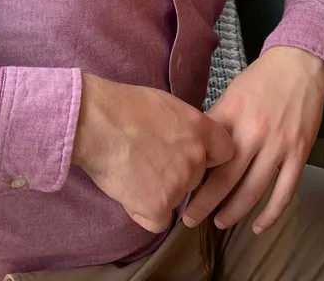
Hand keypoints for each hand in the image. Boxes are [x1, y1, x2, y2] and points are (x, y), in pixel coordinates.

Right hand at [73, 74, 233, 232]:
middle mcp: (195, 158)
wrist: (97, 123)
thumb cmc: (124, 106)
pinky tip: (130, 192)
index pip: (225, 152)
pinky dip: (145, 212)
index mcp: (200, 129)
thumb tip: (187, 137)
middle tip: (151, 163)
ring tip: (134, 173)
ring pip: (177, 198)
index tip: (192, 156)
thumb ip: (185, 126)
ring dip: (160, 193)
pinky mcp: (158, 207)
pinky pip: (159, 220)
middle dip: (179, 174)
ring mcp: (178, 184)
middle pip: (197, 177)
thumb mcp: (166, 104)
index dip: (209, 156)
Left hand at [182, 46, 323, 234]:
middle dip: (204, 204)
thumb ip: (216, 121)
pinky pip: (285, 192)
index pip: (206, 154)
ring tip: (218, 223)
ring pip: (253, 191)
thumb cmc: (261, 78)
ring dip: (233, 212)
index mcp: (232, 115)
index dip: (191, 176)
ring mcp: (279, 145)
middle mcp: (254, 133)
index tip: (178, 189)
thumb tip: (195, 147)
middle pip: (225, 179)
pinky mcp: (299, 153)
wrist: (299, 64)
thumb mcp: (232, 93)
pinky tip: (258, 227)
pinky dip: (271, 214)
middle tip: (189, 219)